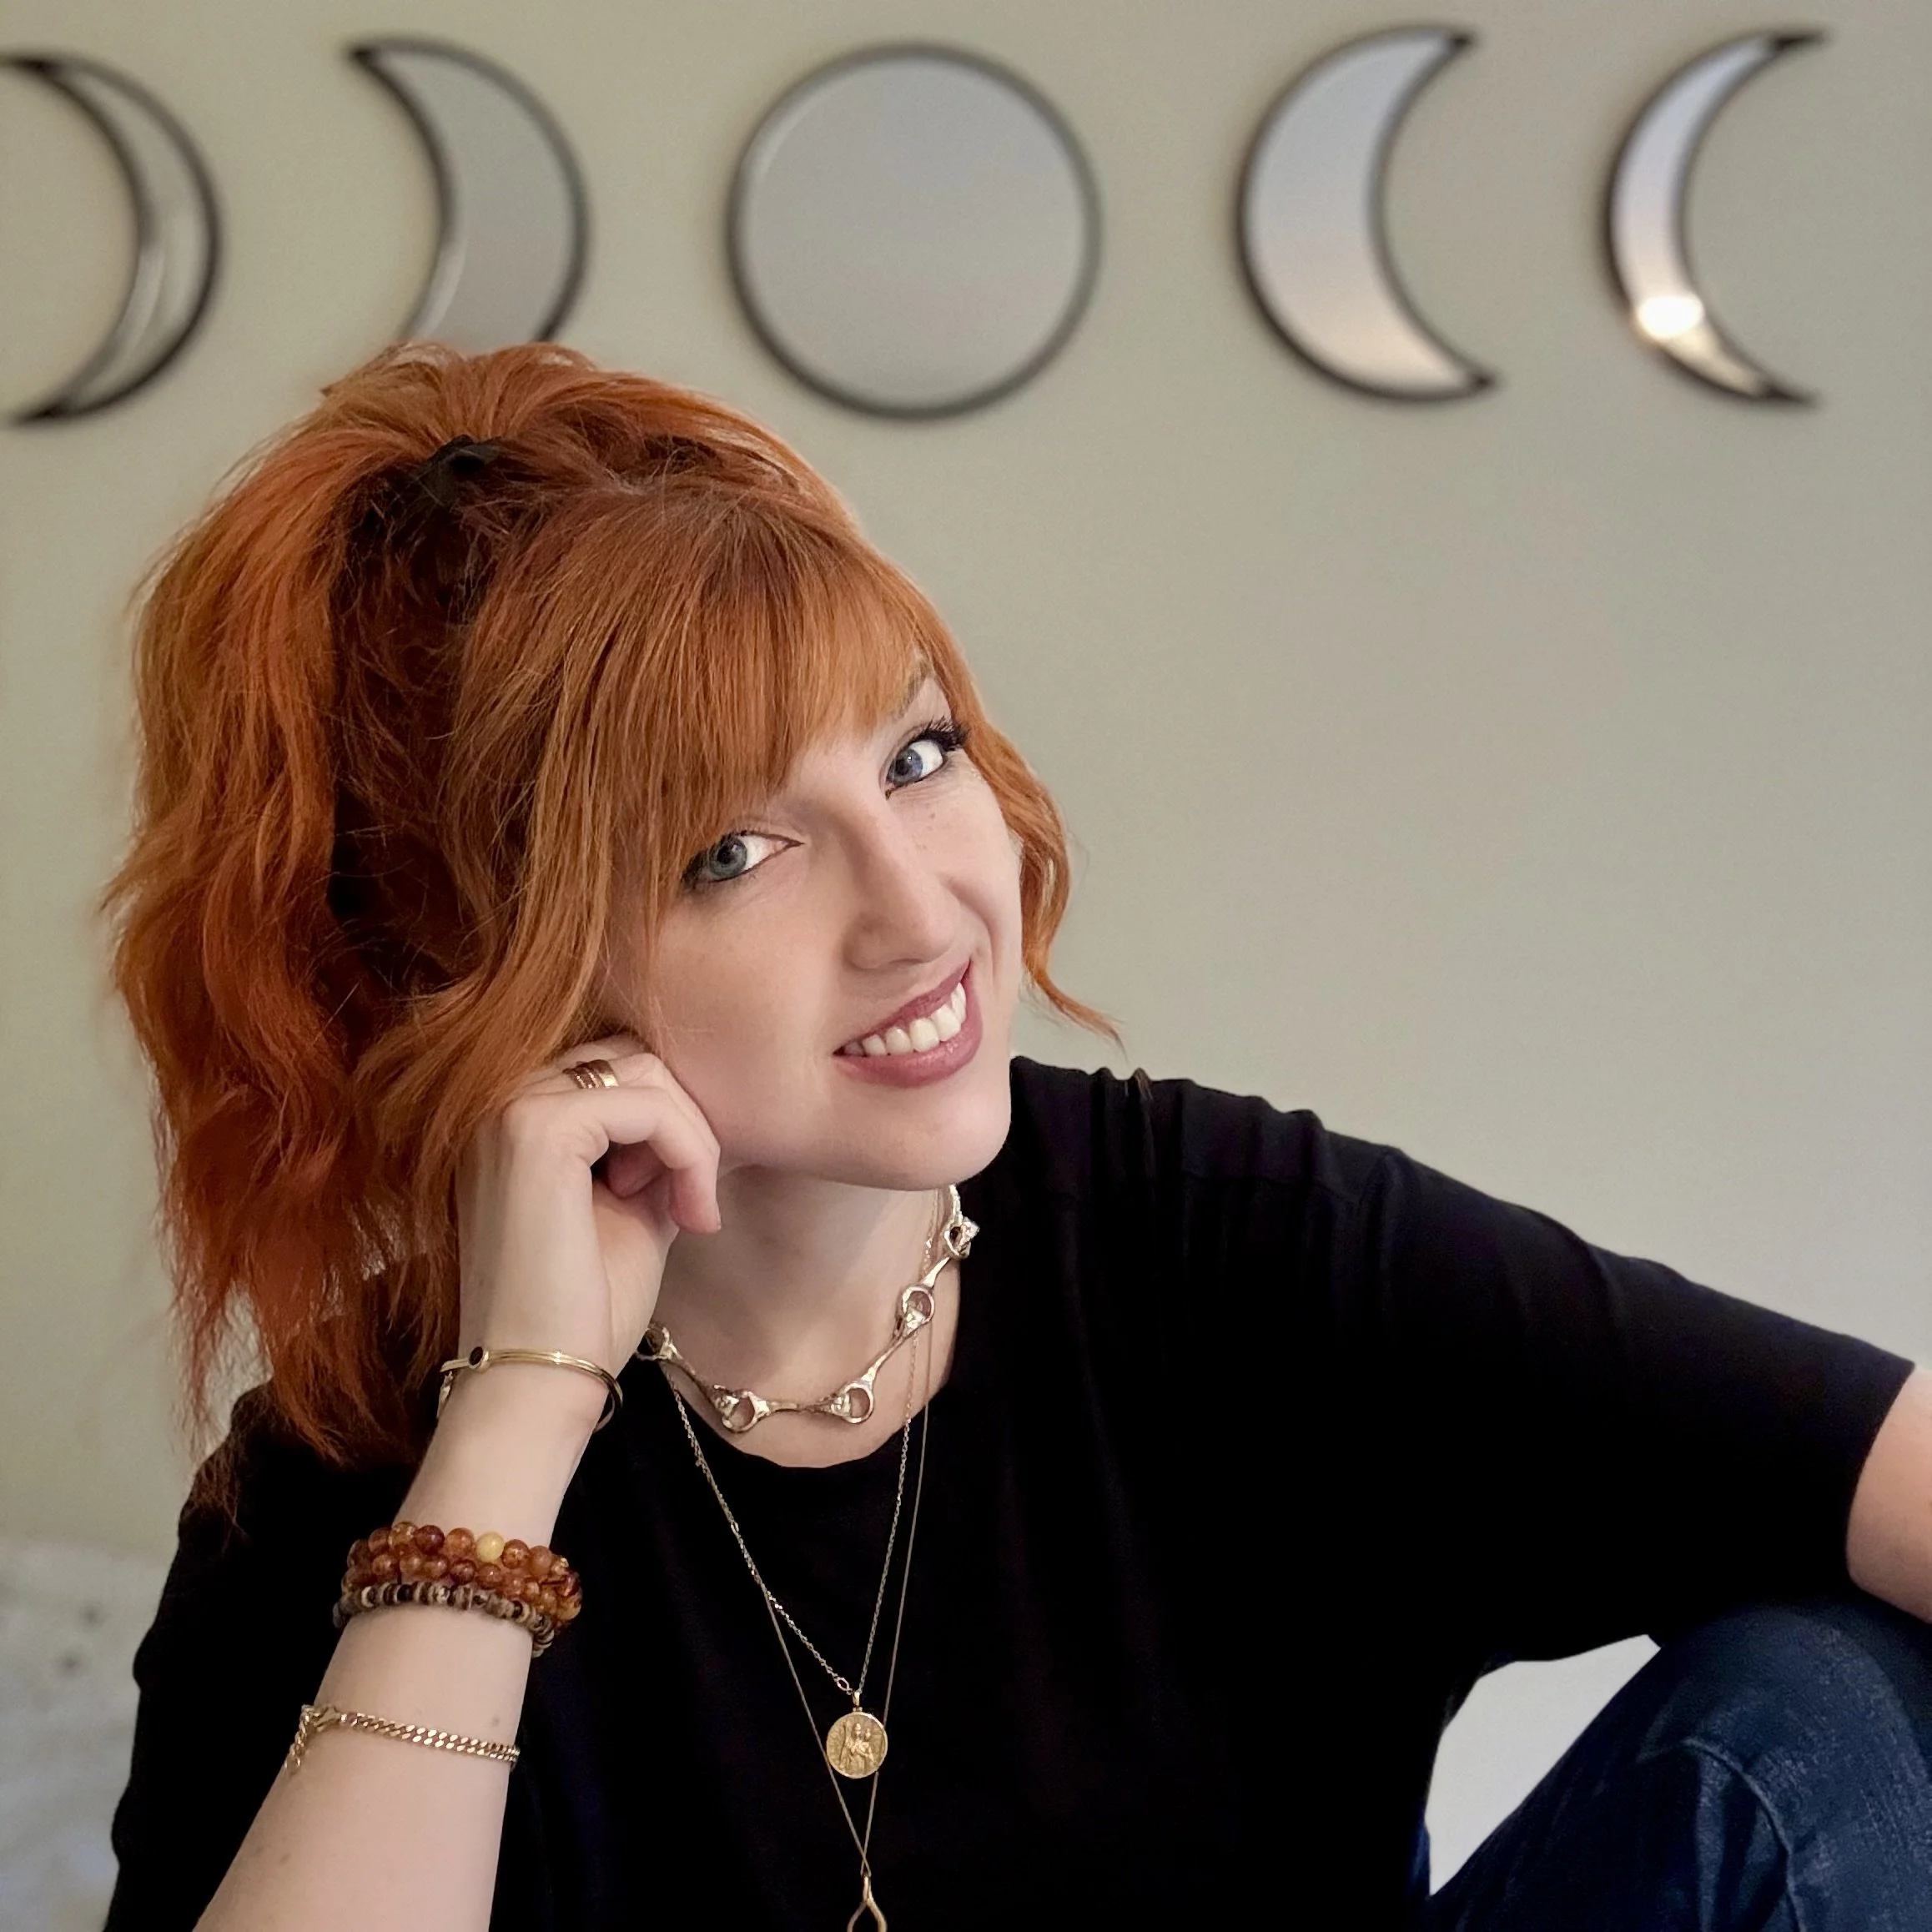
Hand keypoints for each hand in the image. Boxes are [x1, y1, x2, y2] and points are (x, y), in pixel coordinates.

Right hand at [451, 1036, 721, 1415]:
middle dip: (683, 1124)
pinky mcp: (536, 1131)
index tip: (688, 1197)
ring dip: (691, 1140)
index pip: (615, 1071)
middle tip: (694, 1204)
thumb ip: (654, 1151)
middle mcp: (498, 1101)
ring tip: (690, 1211)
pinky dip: (688, 1151)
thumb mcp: (631, 1208)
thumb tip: (702, 1110)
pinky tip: (687, 1214)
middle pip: (632, 1061)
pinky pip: (647, 1105)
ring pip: (645, 1075)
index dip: (669, 1122)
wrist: (536, 1378)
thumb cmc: (581, 1308)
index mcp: (512, 1119)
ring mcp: (510, 1110)